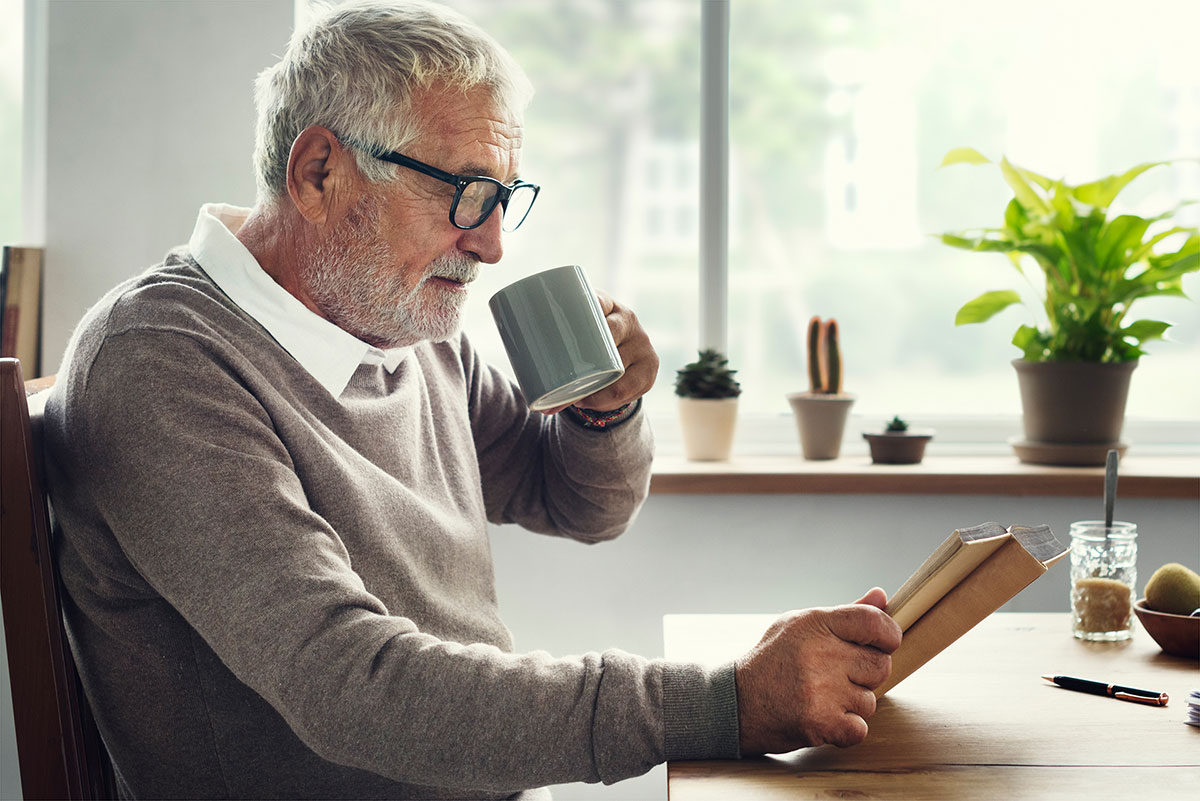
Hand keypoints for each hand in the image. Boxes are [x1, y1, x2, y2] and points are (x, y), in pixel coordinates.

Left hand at [542, 291, 658, 414]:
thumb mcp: (573, 336)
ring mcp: (642, 345)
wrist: (620, 356)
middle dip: (591, 358)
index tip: (568, 320)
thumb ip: (550, 348)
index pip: (597, 301)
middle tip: (565, 375)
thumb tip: (521, 380)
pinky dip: (612, 399)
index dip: (588, 307)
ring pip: (621, 369)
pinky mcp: (648, 369)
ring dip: (600, 388)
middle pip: (611, 334)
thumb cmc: (584, 344)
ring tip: (578, 400)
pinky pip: (631, 388)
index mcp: (607, 305)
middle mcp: (629, 321)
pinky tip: (600, 403)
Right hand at [734, 587, 901, 753]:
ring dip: (852, 704)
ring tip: (822, 697)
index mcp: (815, 623)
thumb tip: (882, 596)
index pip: (874, 622)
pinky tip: (823, 718)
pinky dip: (845, 729)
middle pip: (880, 665)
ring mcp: (820, 689)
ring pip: (870, 701)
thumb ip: (845, 614)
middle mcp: (820, 653)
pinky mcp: (820, 722)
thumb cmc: (772, 660)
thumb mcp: (800, 625)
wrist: (735, 702)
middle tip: (838, 676)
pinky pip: (860, 728)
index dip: (889, 635)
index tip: (884, 644)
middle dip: (866, 674)